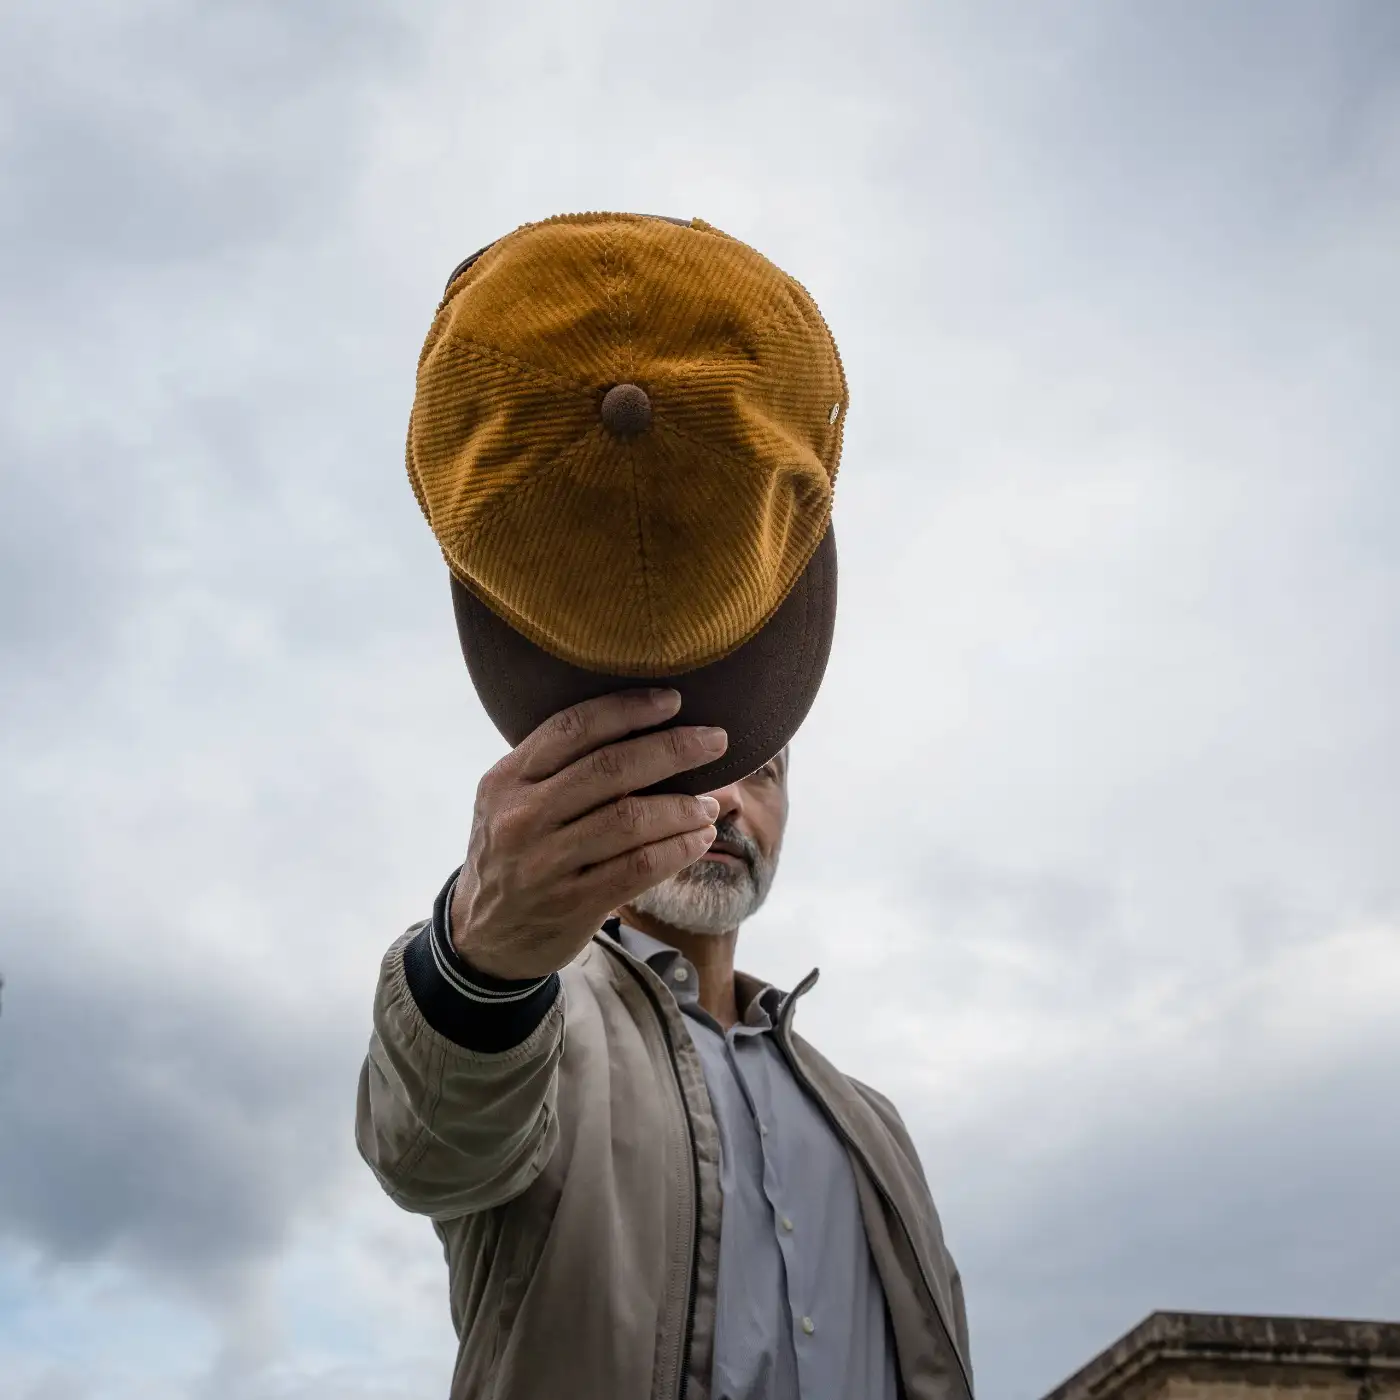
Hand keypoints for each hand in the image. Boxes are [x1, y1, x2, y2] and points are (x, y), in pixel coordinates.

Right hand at [449, 689, 726, 980]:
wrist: (484, 938)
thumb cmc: (512, 852)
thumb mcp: (510, 801)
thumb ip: (556, 766)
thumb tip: (641, 726)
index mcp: (507, 779)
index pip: (573, 728)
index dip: (628, 709)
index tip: (673, 700)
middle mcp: (522, 817)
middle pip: (610, 769)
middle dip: (673, 749)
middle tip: (715, 741)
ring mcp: (546, 863)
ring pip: (630, 820)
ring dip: (682, 807)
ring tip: (711, 801)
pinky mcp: (572, 904)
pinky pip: (639, 867)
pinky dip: (678, 849)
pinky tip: (699, 838)